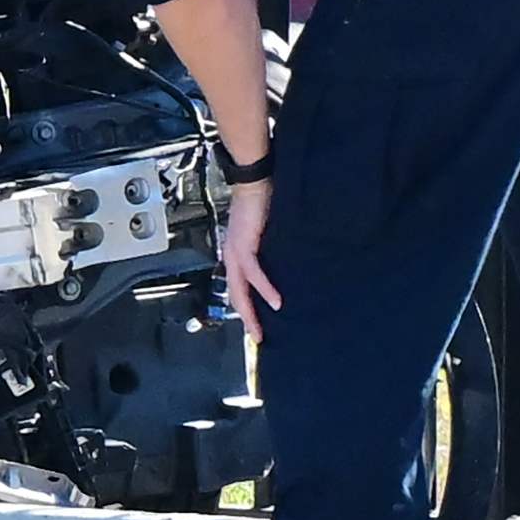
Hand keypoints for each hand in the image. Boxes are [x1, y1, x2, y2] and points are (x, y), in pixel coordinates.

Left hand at [218, 177, 277, 335]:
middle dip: (247, 319)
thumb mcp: (267, 235)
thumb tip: (287, 269)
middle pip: (236, 295)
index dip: (247, 309)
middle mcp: (232, 255)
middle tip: (258, 339)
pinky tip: (275, 301)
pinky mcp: (244, 244)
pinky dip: (264, 288)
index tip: (258, 327)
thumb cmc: (263, 203)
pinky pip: (253, 272)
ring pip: (240, 289)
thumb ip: (270, 252)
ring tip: (261, 330)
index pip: (239, 288)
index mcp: (237, 254)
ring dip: (251, 312)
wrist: (256, 180)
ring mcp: (236, 251)